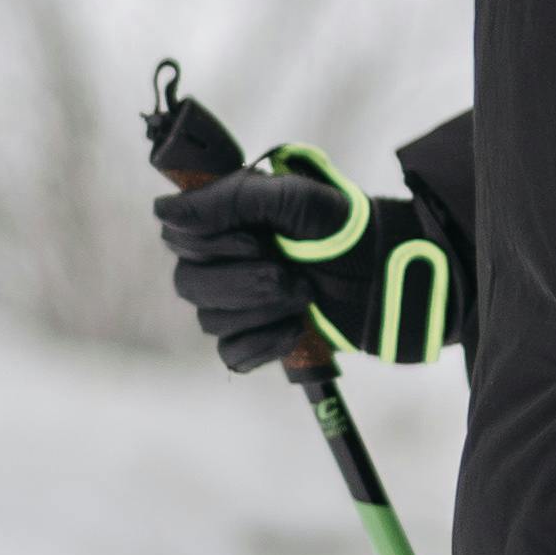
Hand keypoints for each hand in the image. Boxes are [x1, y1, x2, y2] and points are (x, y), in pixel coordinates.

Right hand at [153, 146, 469, 377]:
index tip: (259, 239)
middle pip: (188, 283)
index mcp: (229, 219)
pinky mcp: (259, 339)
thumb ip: (231, 200)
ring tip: (305, 294)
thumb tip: (162, 211)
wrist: (394, 278)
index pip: (178, 235)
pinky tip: (296, 328)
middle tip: (291, 273)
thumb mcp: (296, 200)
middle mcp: (226, 259)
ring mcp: (241, 302)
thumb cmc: (348, 229)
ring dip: (261, 309)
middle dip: (243, 282)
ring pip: (209, 319)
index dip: (211, 243)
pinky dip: (264, 343)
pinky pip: (232, 354)